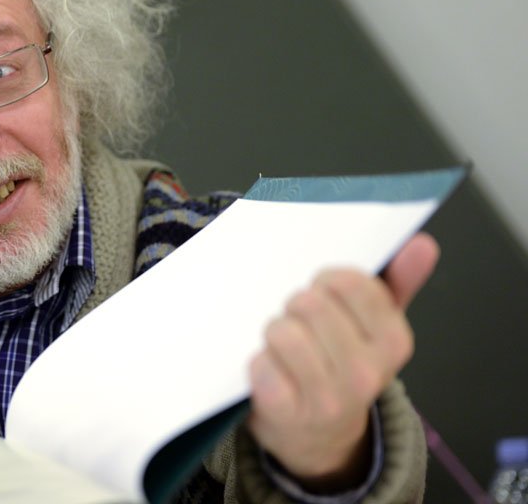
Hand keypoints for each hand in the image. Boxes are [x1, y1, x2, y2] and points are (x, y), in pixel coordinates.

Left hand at [246, 233, 439, 489]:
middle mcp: (365, 373)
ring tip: (282, 347)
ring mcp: (327, 397)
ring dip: (273, 332)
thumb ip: (398, 282)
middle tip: (299, 325)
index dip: (325, 280)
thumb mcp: (375, 327)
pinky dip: (257, 361)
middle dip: (295, 306)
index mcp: (393, 343)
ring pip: (281, 330)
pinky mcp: (286, 412)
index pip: (349, 282)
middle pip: (308, 303)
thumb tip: (422, 243)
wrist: (319, 436)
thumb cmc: (343, 367)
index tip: (322, 293)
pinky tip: (270, 370)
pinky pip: (259, 363)